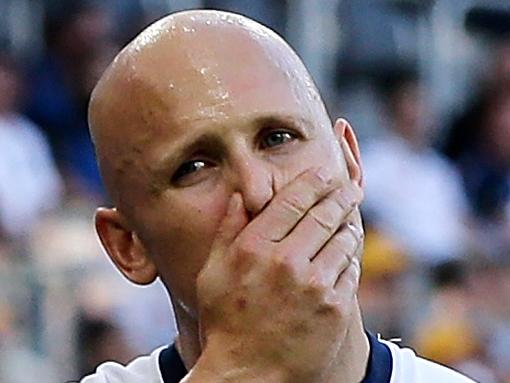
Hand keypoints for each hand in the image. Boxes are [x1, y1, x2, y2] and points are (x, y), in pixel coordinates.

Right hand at [193, 168, 363, 382]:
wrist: (248, 375)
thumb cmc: (225, 321)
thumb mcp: (213, 274)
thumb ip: (228, 231)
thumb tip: (243, 196)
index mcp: (254, 248)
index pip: (292, 200)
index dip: (313, 181)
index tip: (324, 173)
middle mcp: (286, 262)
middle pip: (324, 214)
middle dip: (340, 195)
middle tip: (350, 187)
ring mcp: (314, 285)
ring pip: (343, 239)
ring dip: (348, 223)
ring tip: (350, 215)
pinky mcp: (334, 308)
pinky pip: (351, 269)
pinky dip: (350, 256)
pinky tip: (347, 251)